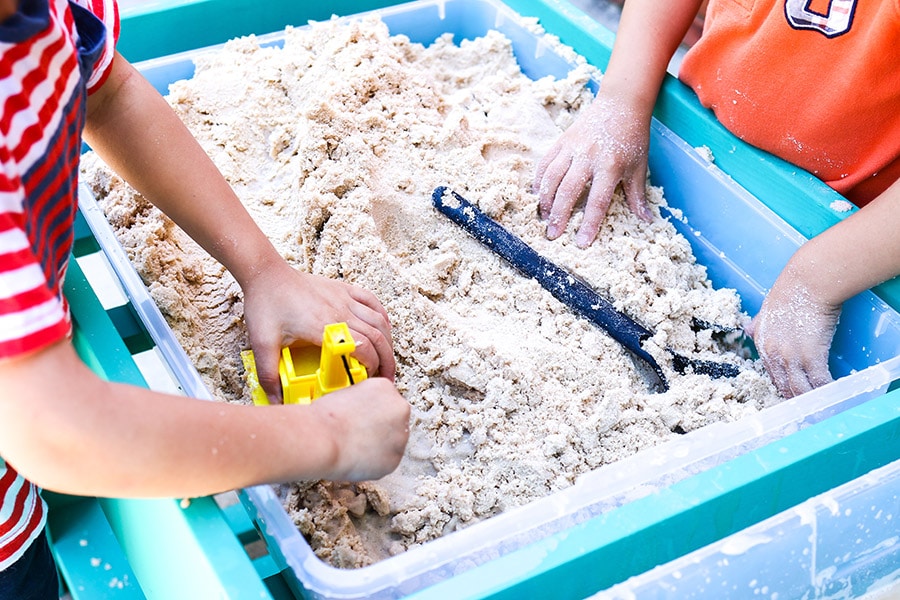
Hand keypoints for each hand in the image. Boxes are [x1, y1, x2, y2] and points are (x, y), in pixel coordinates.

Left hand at [241, 260, 394, 401]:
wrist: (266, 273)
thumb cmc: (266, 303)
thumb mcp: (262, 343)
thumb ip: (269, 374)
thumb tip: (275, 401)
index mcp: (323, 326)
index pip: (362, 347)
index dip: (372, 366)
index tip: (369, 380)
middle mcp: (339, 311)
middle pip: (377, 337)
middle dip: (387, 360)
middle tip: (386, 377)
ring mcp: (343, 299)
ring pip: (379, 321)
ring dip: (387, 341)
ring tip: (386, 358)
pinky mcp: (343, 290)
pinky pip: (372, 301)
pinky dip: (382, 316)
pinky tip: (383, 328)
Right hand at [310, 377, 409, 481]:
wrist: (322, 439)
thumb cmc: (325, 418)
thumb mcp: (347, 395)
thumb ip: (363, 403)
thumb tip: (363, 413)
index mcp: (386, 388)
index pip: (386, 402)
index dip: (371, 414)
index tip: (363, 420)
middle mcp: (400, 410)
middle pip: (393, 421)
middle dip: (379, 429)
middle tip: (358, 435)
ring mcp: (400, 436)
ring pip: (392, 443)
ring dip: (378, 447)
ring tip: (354, 448)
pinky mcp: (395, 459)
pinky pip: (386, 462)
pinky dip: (374, 464)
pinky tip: (357, 459)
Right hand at [533, 92, 653, 246]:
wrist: (621, 104)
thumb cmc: (632, 137)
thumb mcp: (639, 167)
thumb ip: (637, 195)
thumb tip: (645, 220)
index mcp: (610, 167)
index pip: (597, 201)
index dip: (589, 224)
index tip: (581, 242)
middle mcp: (589, 157)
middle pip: (569, 191)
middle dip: (558, 215)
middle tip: (552, 234)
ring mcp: (573, 147)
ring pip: (552, 177)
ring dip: (545, 199)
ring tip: (543, 216)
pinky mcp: (562, 140)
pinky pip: (546, 162)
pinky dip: (539, 179)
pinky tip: (537, 194)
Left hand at [747, 271, 838, 397]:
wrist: (807, 283)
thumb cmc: (790, 292)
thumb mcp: (766, 310)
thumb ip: (758, 323)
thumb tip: (746, 328)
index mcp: (761, 343)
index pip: (770, 373)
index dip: (782, 385)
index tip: (790, 394)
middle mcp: (772, 354)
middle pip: (783, 386)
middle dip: (793, 400)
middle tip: (804, 410)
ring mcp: (791, 356)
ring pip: (799, 389)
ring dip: (810, 400)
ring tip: (819, 409)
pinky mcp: (811, 356)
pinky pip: (819, 382)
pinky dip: (826, 392)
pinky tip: (833, 396)